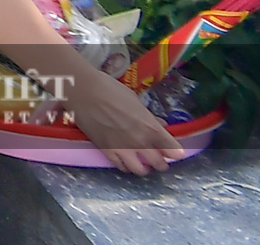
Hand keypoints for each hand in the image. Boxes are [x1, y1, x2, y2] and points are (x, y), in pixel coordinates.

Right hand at [63, 69, 187, 174]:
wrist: (84, 91)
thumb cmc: (110, 89)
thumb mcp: (135, 100)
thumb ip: (149, 117)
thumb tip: (160, 124)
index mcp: (151, 127)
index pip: (173, 150)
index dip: (176, 153)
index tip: (176, 153)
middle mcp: (140, 142)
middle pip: (159, 164)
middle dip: (162, 163)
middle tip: (160, 160)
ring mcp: (123, 149)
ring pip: (140, 170)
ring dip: (144, 168)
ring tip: (143, 164)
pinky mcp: (107, 151)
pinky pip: (121, 166)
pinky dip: (126, 166)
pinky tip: (125, 162)